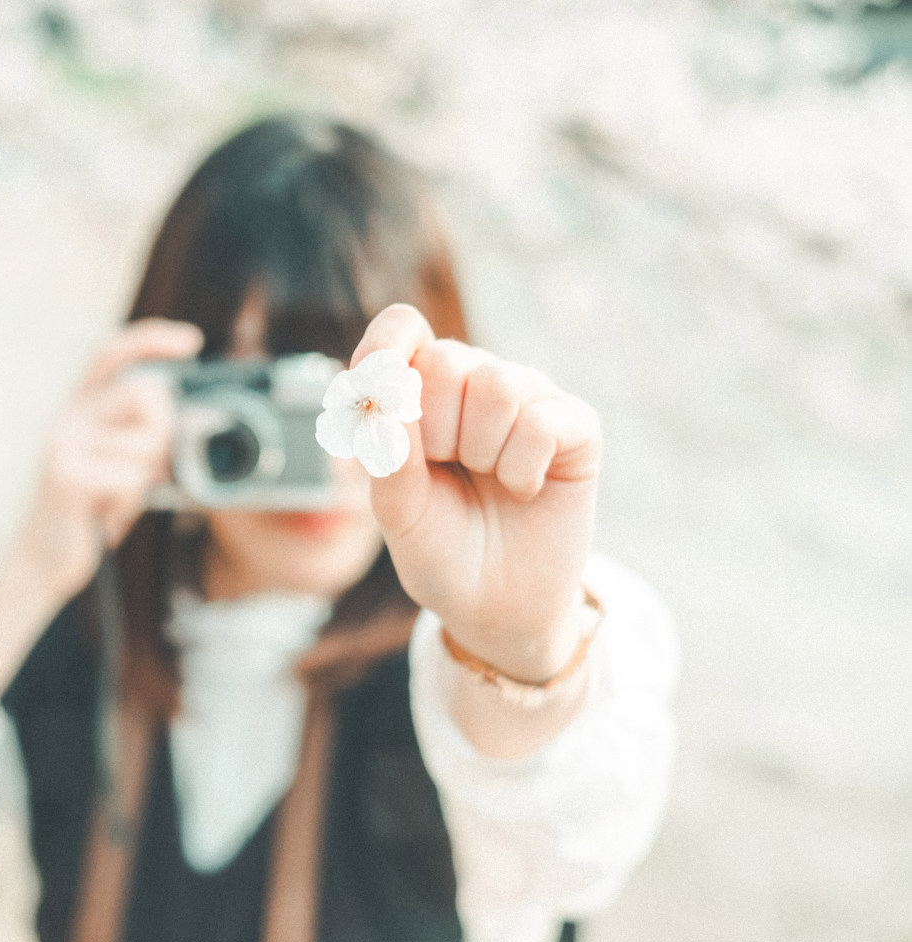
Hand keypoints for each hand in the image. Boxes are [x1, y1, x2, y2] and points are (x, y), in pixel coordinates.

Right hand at [10, 319, 202, 604]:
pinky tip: (104, 515)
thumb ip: (143, 437)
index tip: (192, 341)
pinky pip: (132, 477)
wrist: (42, 563)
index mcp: (79, 409)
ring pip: (145, 442)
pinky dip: (130, 503)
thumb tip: (184, 419)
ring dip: (144, 480)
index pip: (112, 355)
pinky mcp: (66, 474)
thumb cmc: (89, 513)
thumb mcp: (120, 466)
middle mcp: (67, 417)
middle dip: (165, 431)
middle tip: (151, 469)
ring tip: (114, 500)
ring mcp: (64, 443)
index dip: (152, 339)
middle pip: (146, 392)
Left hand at [353, 305, 600, 681]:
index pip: (402, 329)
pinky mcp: (574, 426)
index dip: (387, 344)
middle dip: (432, 429)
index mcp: (420, 392)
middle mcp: (474, 382)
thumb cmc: (440, 550)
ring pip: (495, 384)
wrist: (495, 606)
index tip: (373, 380)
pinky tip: (523, 490)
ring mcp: (528, 399)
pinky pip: (541, 421)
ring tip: (486, 480)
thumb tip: (385, 403)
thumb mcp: (398, 513)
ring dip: (480, 450)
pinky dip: (522, 467)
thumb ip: (387, 457)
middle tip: (447, 470)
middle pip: (444, 361)